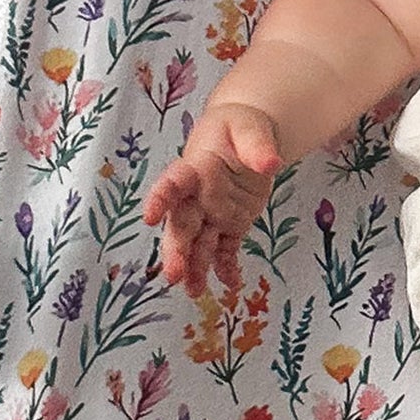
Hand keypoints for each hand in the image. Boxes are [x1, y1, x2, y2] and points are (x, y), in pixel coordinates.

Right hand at [142, 102, 282, 294]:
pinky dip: (227, 268)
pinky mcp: (230, 225)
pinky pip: (225, 249)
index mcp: (197, 168)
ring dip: (195, 268)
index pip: (174, 182)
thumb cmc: (241, 127)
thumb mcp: (250, 127)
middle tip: (173, 274)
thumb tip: (270, 163)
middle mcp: (198, 196)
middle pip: (182, 225)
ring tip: (193, 292)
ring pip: (199, 244)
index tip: (150, 216)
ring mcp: (213, 213)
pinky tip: (231, 285)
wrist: (248, 137)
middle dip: (176, 250)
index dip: (161, 198)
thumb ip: (258, 145)